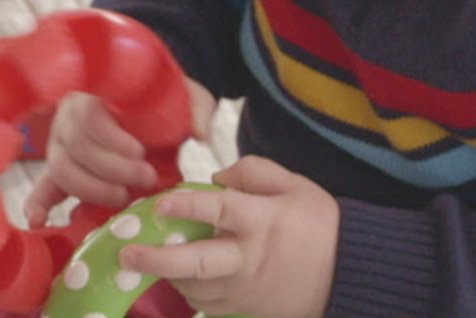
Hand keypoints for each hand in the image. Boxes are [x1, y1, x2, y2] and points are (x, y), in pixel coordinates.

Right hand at [25, 77, 215, 226]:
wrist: (157, 105)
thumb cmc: (165, 99)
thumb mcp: (186, 96)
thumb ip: (196, 109)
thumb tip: (201, 134)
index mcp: (95, 89)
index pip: (88, 115)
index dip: (111, 139)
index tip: (141, 152)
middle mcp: (70, 114)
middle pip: (76, 147)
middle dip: (112, 170)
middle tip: (146, 178)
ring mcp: (61, 141)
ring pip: (63, 170)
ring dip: (93, 189)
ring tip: (124, 196)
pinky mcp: (62, 167)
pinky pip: (44, 185)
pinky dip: (39, 203)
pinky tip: (40, 220)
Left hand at [120, 156, 338, 317]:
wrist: (349, 272)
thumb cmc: (320, 223)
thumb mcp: (295, 185)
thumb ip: (255, 172)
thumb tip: (217, 176)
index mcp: (263, 221)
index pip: (220, 210)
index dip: (188, 205)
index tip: (161, 202)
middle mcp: (250, 258)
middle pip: (198, 262)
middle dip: (158, 260)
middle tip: (126, 255)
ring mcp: (248, 290)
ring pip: (198, 288)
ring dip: (170, 276)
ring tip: (148, 263)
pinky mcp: (250, 310)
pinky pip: (211, 305)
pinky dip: (193, 292)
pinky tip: (182, 278)